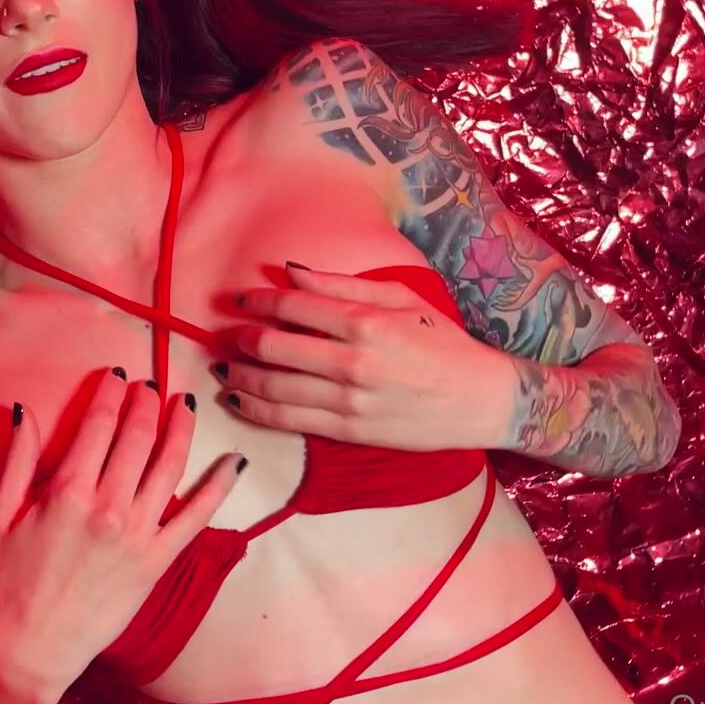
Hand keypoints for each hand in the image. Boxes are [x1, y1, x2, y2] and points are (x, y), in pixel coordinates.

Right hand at [0, 369, 244, 697]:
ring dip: (182, 428)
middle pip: (138, 436)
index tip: (119, 375)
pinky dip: (220, 486)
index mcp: (68, 492)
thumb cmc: (16, 579)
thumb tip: (22, 410)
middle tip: (152, 384)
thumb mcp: (0, 515)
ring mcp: (138, 534)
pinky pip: (197, 516)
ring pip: (170, 465)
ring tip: (185, 405)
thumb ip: (16, 460)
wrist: (40, 643)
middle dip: (147, 402)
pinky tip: (235, 461)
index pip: (99, 425)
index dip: (112, 393)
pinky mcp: (158, 560)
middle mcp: (108, 506)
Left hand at [210, 263, 505, 451]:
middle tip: (226, 335)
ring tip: (223, 368)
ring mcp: (348, 401)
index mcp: (364, 321)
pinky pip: (288, 421)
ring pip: (273, 388)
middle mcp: (352, 361)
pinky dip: (255, 410)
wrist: (481, 399)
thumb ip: (341, 284)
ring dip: (238, 377)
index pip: (292, 307)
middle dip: (240, 340)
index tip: (238, 300)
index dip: (256, 302)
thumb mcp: (400, 298)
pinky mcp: (348, 432)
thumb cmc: (443, 342)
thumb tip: (290, 271)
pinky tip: (238, 400)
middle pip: (273, 348)